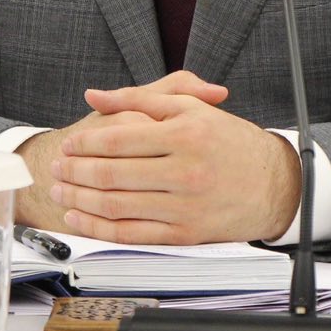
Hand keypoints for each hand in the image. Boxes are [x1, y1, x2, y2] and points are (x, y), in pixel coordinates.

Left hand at [11, 72, 228, 230]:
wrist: (273, 184)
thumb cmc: (230, 143)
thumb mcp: (191, 108)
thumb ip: (140, 98)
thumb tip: (95, 95)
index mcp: (186, 133)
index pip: (120, 138)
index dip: (86, 143)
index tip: (69, 144)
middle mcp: (185, 170)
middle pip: (113, 174)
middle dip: (75, 172)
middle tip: (56, 167)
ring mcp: (184, 206)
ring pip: (116, 206)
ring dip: (79, 200)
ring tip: (61, 191)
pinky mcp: (185, 234)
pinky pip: (131, 234)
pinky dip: (99, 228)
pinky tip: (80, 218)